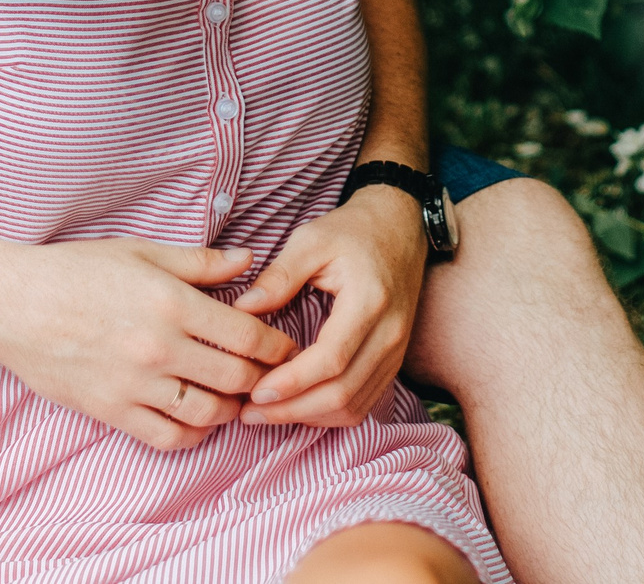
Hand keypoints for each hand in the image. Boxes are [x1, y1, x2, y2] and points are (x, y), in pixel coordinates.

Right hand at [0, 238, 297, 449]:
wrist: (11, 305)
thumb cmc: (76, 271)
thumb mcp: (141, 252)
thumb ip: (199, 263)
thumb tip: (249, 260)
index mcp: (171, 303)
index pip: (247, 335)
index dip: (277, 345)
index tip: (285, 346)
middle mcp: (158, 348)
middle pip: (236, 377)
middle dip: (262, 378)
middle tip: (270, 375)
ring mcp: (134, 384)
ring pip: (208, 413)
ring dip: (231, 409)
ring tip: (237, 397)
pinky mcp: (111, 411)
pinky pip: (168, 437)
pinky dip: (193, 434)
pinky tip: (199, 418)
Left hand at [232, 187, 428, 426]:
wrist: (401, 227)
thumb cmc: (354, 231)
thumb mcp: (312, 240)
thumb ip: (279, 275)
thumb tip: (243, 310)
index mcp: (370, 301)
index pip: (332, 358)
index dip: (292, 382)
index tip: (255, 392)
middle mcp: (390, 332)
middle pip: (343, 392)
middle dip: (293, 410)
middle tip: (250, 412)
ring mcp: (396, 350)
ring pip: (354, 405)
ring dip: (309, 417)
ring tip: (267, 413)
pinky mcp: (394, 360)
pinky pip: (364, 402)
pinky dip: (329, 413)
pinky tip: (298, 406)